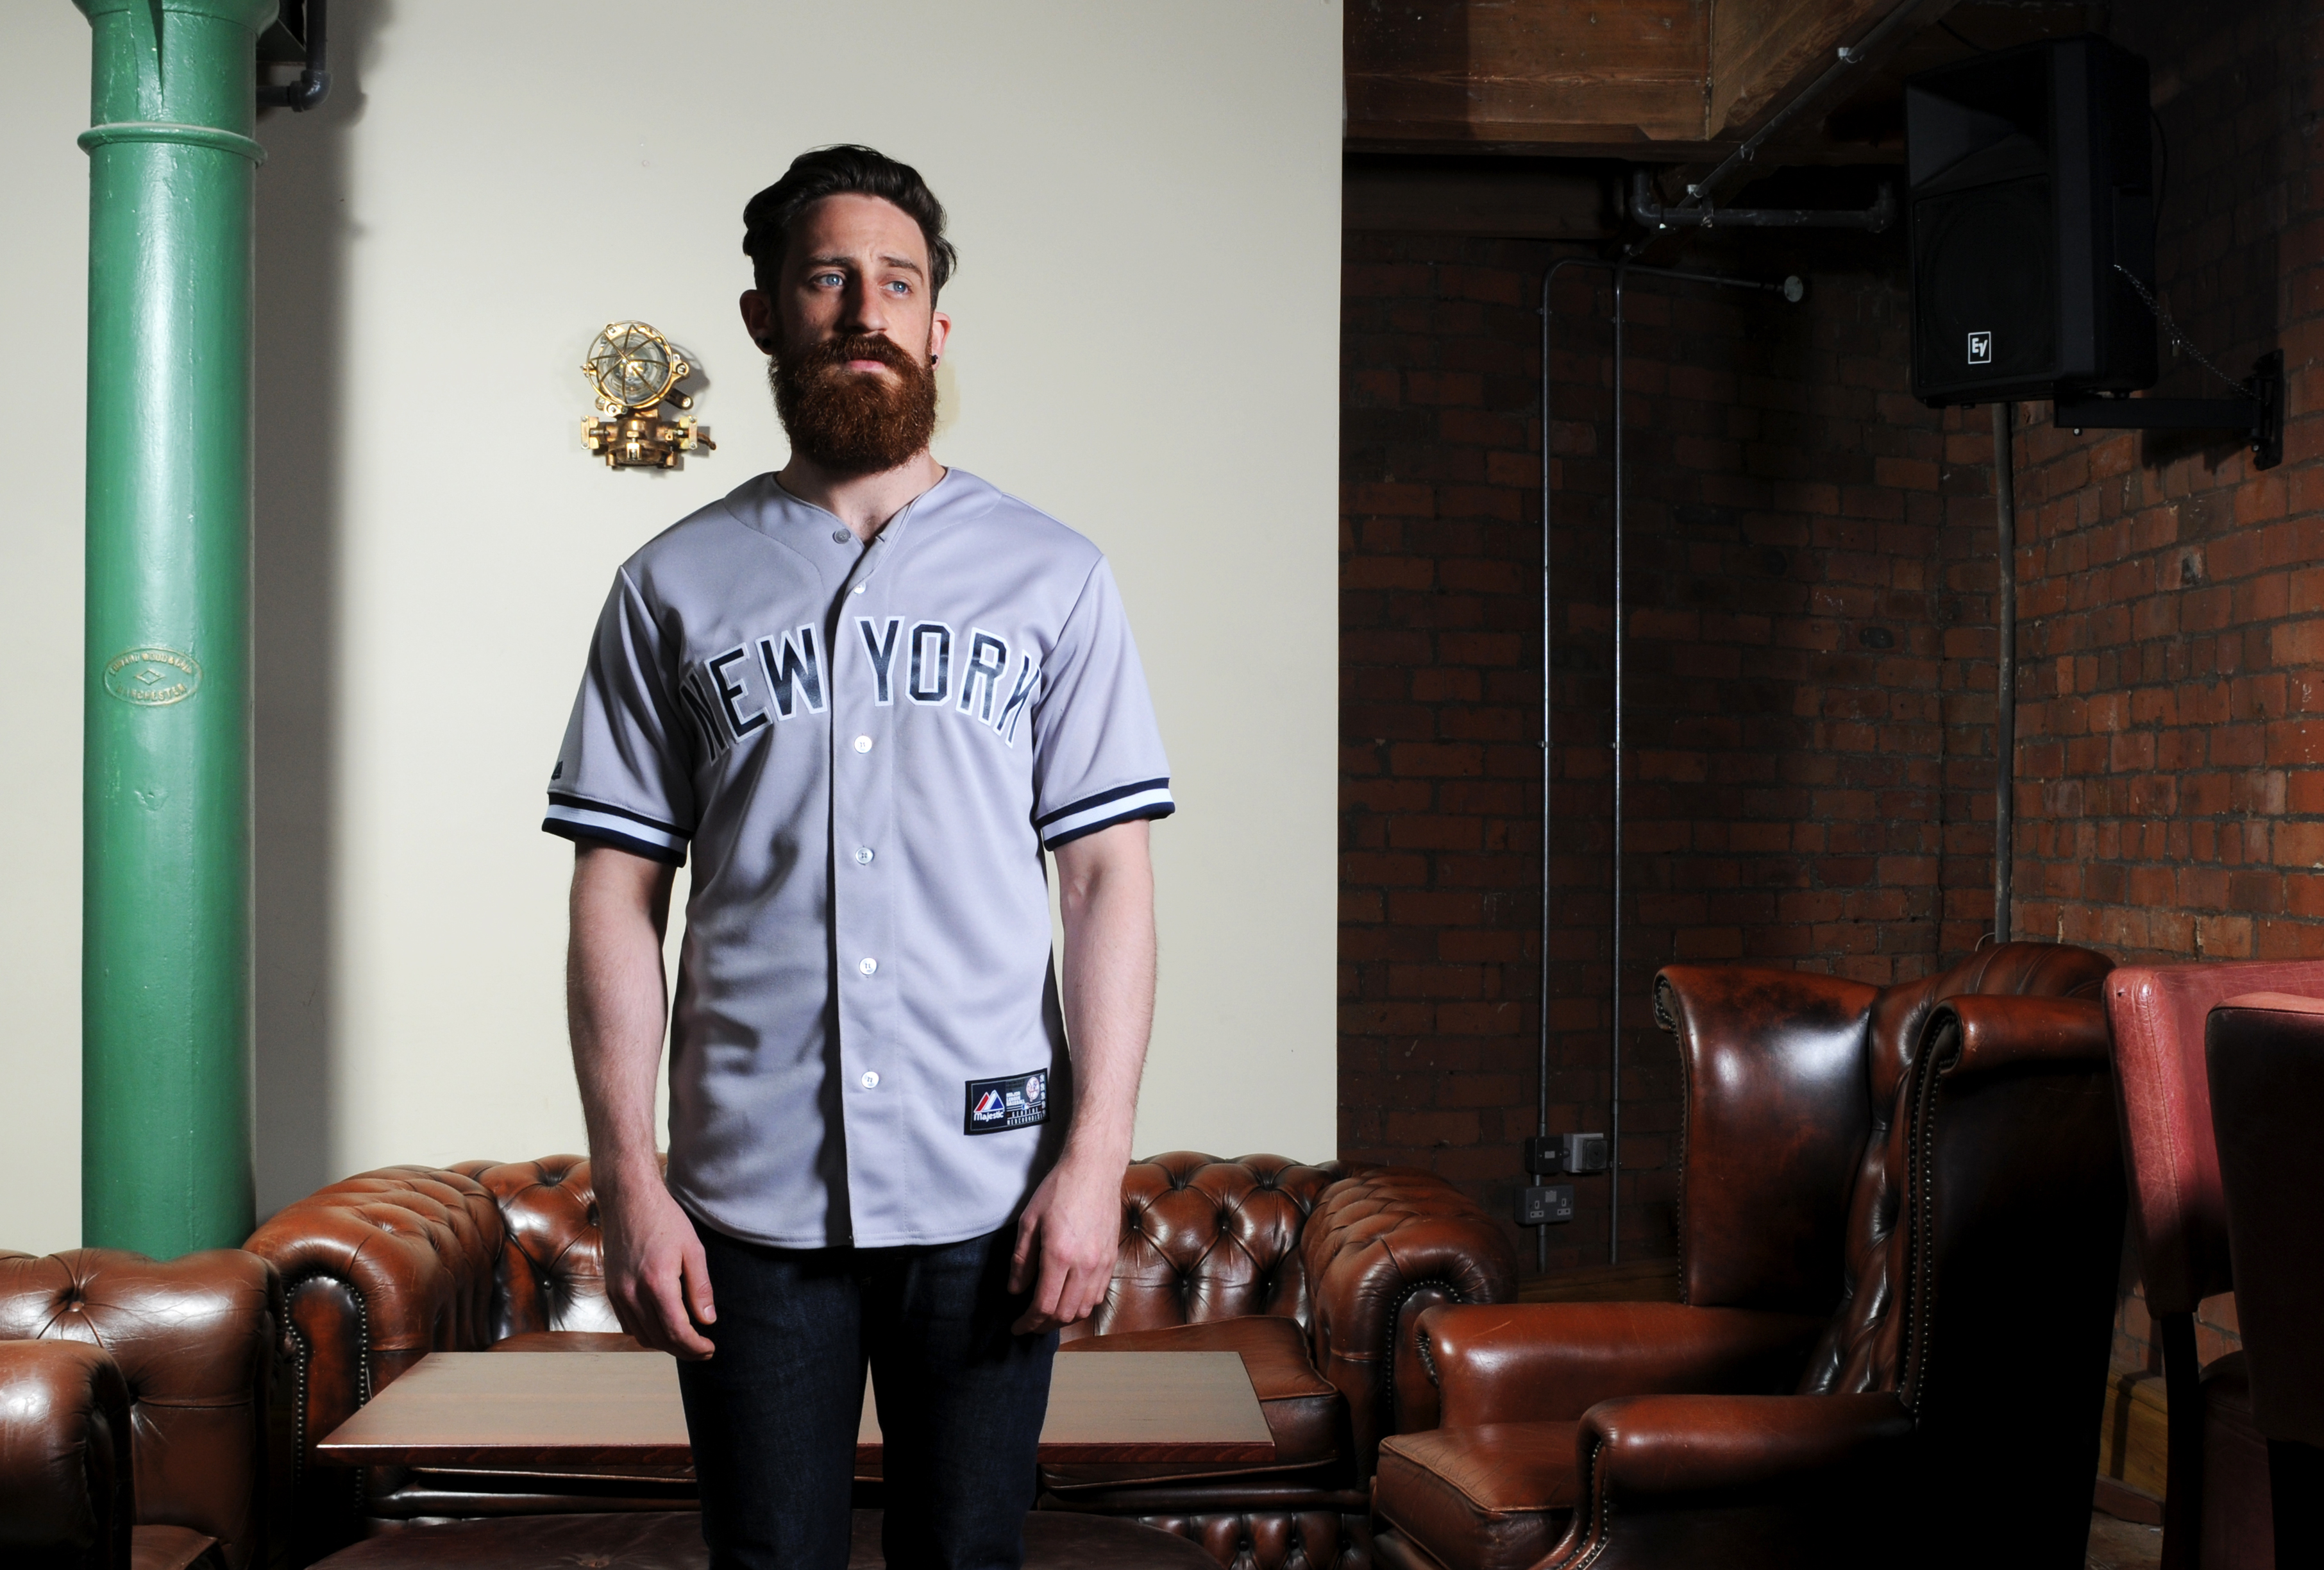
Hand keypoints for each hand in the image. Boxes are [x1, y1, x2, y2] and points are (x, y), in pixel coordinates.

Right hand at [599, 1180, 716, 1358]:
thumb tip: (708, 1320)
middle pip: (659, 1339)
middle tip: (703, 1349)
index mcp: (657, 1283)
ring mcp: (618, 1293)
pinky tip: (662, 1325)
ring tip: (686, 1340)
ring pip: (641, 1336)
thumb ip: (700, 1288)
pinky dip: (646, 1332)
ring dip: (664, 1344)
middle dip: (684, 1350)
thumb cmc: (664, 1219)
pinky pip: (627, 1324)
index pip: (676, 1332)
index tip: (709, 1349)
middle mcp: (632, 1293)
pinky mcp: (611, 1290)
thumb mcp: (693, 1250)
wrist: (628, 1199)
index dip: (695, 1347)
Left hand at [1008, 1154, 1122, 1334]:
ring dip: (1064, 1319)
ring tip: (1048, 1317)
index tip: (1017, 1327)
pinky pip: (1099, 1294)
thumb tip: (1016, 1290)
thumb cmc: (1059, 1190)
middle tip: (1029, 1325)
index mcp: (1059, 1255)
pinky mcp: (1112, 1258)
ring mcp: (1102, 1263)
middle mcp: (1084, 1264)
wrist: (1094, 1169)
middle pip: (1065, 1314)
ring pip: (1085, 1309)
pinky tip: (1069, 1300)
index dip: (1029, 1322)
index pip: (1044, 1305)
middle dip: (1044, 1326)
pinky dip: (1083, 1305)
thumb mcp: (1029, 1221)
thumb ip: (1021, 1260)